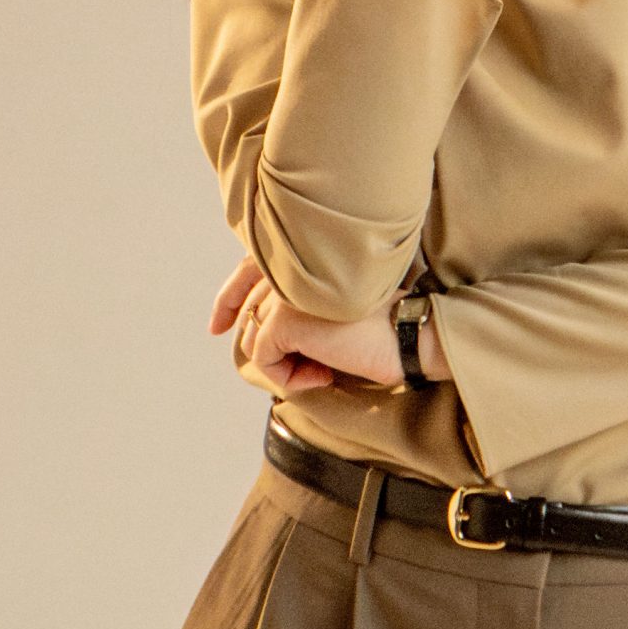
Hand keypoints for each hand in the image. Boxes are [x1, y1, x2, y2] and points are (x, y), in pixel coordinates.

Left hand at [208, 253, 402, 391]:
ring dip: (285, 364)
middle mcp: (287, 263)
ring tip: (324, 369)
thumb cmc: (381, 323)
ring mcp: (283, 290)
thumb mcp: (332, 303)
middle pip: (248, 313)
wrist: (409, 333)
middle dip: (269, 348)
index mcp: (299, 251)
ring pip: (254, 340)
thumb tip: (252, 327)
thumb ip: (294, 300)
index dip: (227, 301)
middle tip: (314, 367)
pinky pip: (263, 360)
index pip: (246, 270)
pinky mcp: (284, 320)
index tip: (218, 326)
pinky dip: (288, 378)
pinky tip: (323, 375)